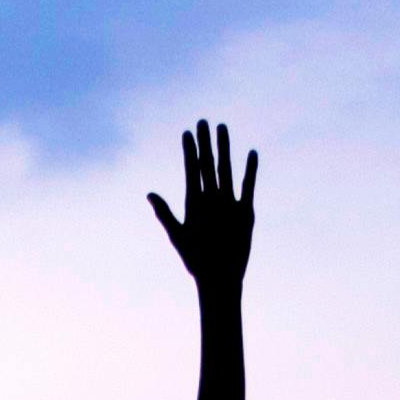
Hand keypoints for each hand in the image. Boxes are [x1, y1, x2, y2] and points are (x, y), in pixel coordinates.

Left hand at [147, 118, 256, 292]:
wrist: (220, 278)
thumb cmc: (196, 262)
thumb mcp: (178, 236)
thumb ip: (165, 214)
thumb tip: (149, 193)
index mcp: (194, 203)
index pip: (190, 171)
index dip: (188, 152)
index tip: (186, 133)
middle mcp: (211, 199)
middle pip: (208, 165)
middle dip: (205, 143)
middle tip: (203, 121)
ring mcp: (228, 203)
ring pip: (226, 170)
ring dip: (225, 149)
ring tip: (223, 128)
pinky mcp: (245, 212)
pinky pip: (248, 186)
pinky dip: (250, 171)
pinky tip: (250, 153)